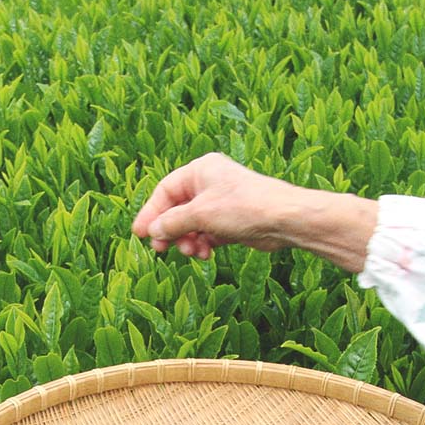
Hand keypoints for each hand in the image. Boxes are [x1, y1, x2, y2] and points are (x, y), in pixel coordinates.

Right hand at [131, 153, 303, 258]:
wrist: (283, 220)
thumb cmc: (244, 207)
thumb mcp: (201, 214)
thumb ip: (173, 222)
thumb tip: (153, 232)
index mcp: (200, 170)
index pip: (165, 191)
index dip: (151, 213)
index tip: (140, 234)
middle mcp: (210, 184)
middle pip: (178, 209)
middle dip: (171, 230)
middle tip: (162, 250)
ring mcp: (222, 204)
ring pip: (194, 225)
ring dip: (189, 240)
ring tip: (192, 253)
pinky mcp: (233, 222)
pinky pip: (209, 234)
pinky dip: (204, 244)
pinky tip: (205, 254)